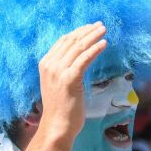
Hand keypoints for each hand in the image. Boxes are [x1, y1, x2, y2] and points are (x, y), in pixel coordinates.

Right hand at [36, 22, 107, 140]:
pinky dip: (95, 49)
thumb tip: (77, 60)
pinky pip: (84, 58)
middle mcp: (50, 65)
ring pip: (78, 47)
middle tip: (101, 25)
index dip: (78, 32)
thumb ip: (64, 70)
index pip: (62, 42)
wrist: (57, 125)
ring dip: (93, 36)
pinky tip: (104, 44)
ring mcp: (58, 71)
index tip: (90, 27)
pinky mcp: (70, 78)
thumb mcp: (59, 84)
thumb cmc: (61, 108)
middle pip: (71, 41)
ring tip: (104, 30)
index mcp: (45, 64)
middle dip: (87, 31)